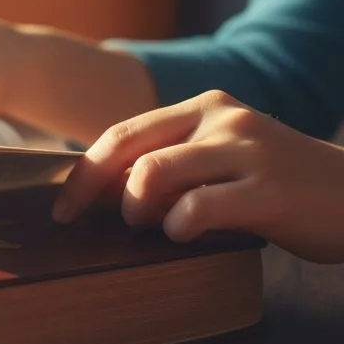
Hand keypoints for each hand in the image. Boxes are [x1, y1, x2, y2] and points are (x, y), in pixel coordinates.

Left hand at [53, 89, 343, 262]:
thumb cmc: (281, 186)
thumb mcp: (225, 159)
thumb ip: (175, 164)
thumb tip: (104, 193)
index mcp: (205, 107)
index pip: (123, 132)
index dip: (84, 169)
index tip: (62, 204)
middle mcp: (222, 118)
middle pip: (128, 147)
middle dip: (88, 186)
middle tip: (72, 220)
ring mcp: (247, 151)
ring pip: (154, 172)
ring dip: (133, 207)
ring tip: (144, 226)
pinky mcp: (269, 189)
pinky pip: (198, 207)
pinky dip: (176, 226)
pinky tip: (182, 235)